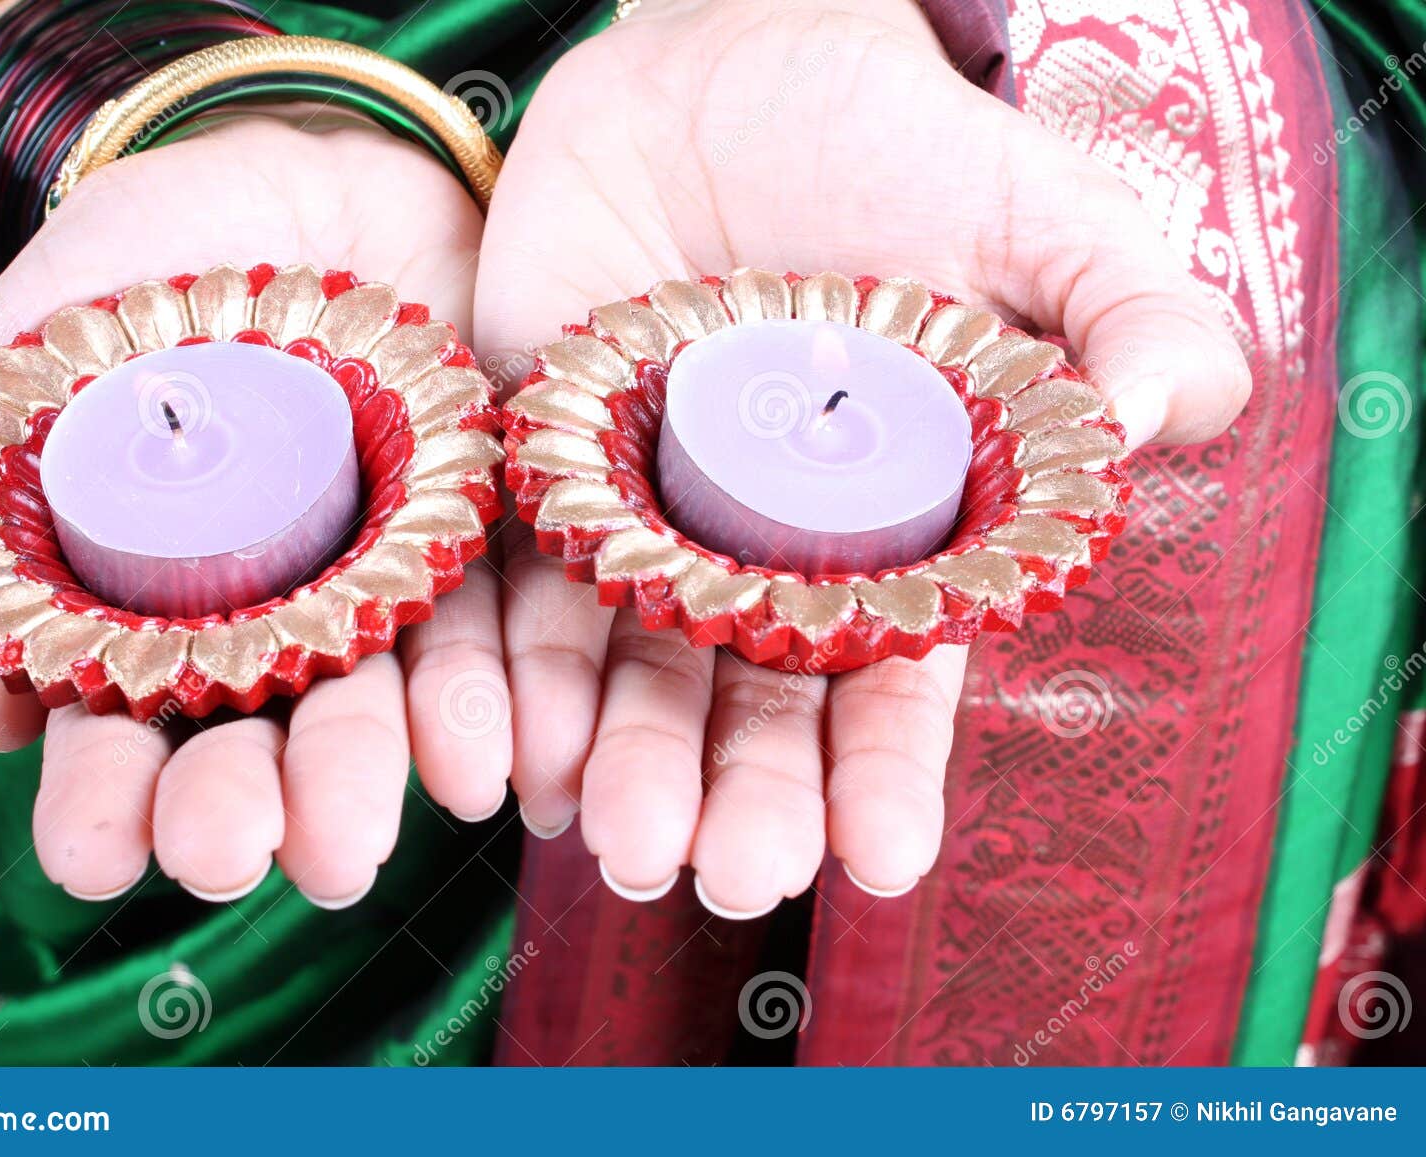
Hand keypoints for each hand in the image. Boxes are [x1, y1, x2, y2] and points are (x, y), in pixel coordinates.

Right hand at [0, 117, 511, 906]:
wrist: (305, 162)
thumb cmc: (150, 249)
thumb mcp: (36, 342)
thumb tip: (2, 697)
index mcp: (164, 600)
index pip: (129, 724)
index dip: (111, 796)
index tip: (100, 856)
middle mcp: (283, 613)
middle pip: (268, 729)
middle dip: (253, 801)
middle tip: (247, 858)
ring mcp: (388, 573)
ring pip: (388, 694)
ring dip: (377, 773)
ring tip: (358, 845)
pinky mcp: (487, 520)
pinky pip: (502, 612)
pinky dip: (503, 691)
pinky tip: (499, 763)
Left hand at [475, 0, 1249, 914]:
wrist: (722, 70)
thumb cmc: (892, 148)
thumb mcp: (1032, 221)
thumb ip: (1122, 311)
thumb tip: (1184, 402)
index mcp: (883, 540)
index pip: (890, 682)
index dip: (885, 771)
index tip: (880, 857)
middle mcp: (758, 557)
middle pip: (744, 702)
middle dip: (735, 793)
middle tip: (719, 876)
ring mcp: (643, 521)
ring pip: (623, 666)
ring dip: (612, 759)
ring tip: (610, 838)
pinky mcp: (538, 469)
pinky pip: (513, 580)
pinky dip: (502, 666)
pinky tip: (502, 752)